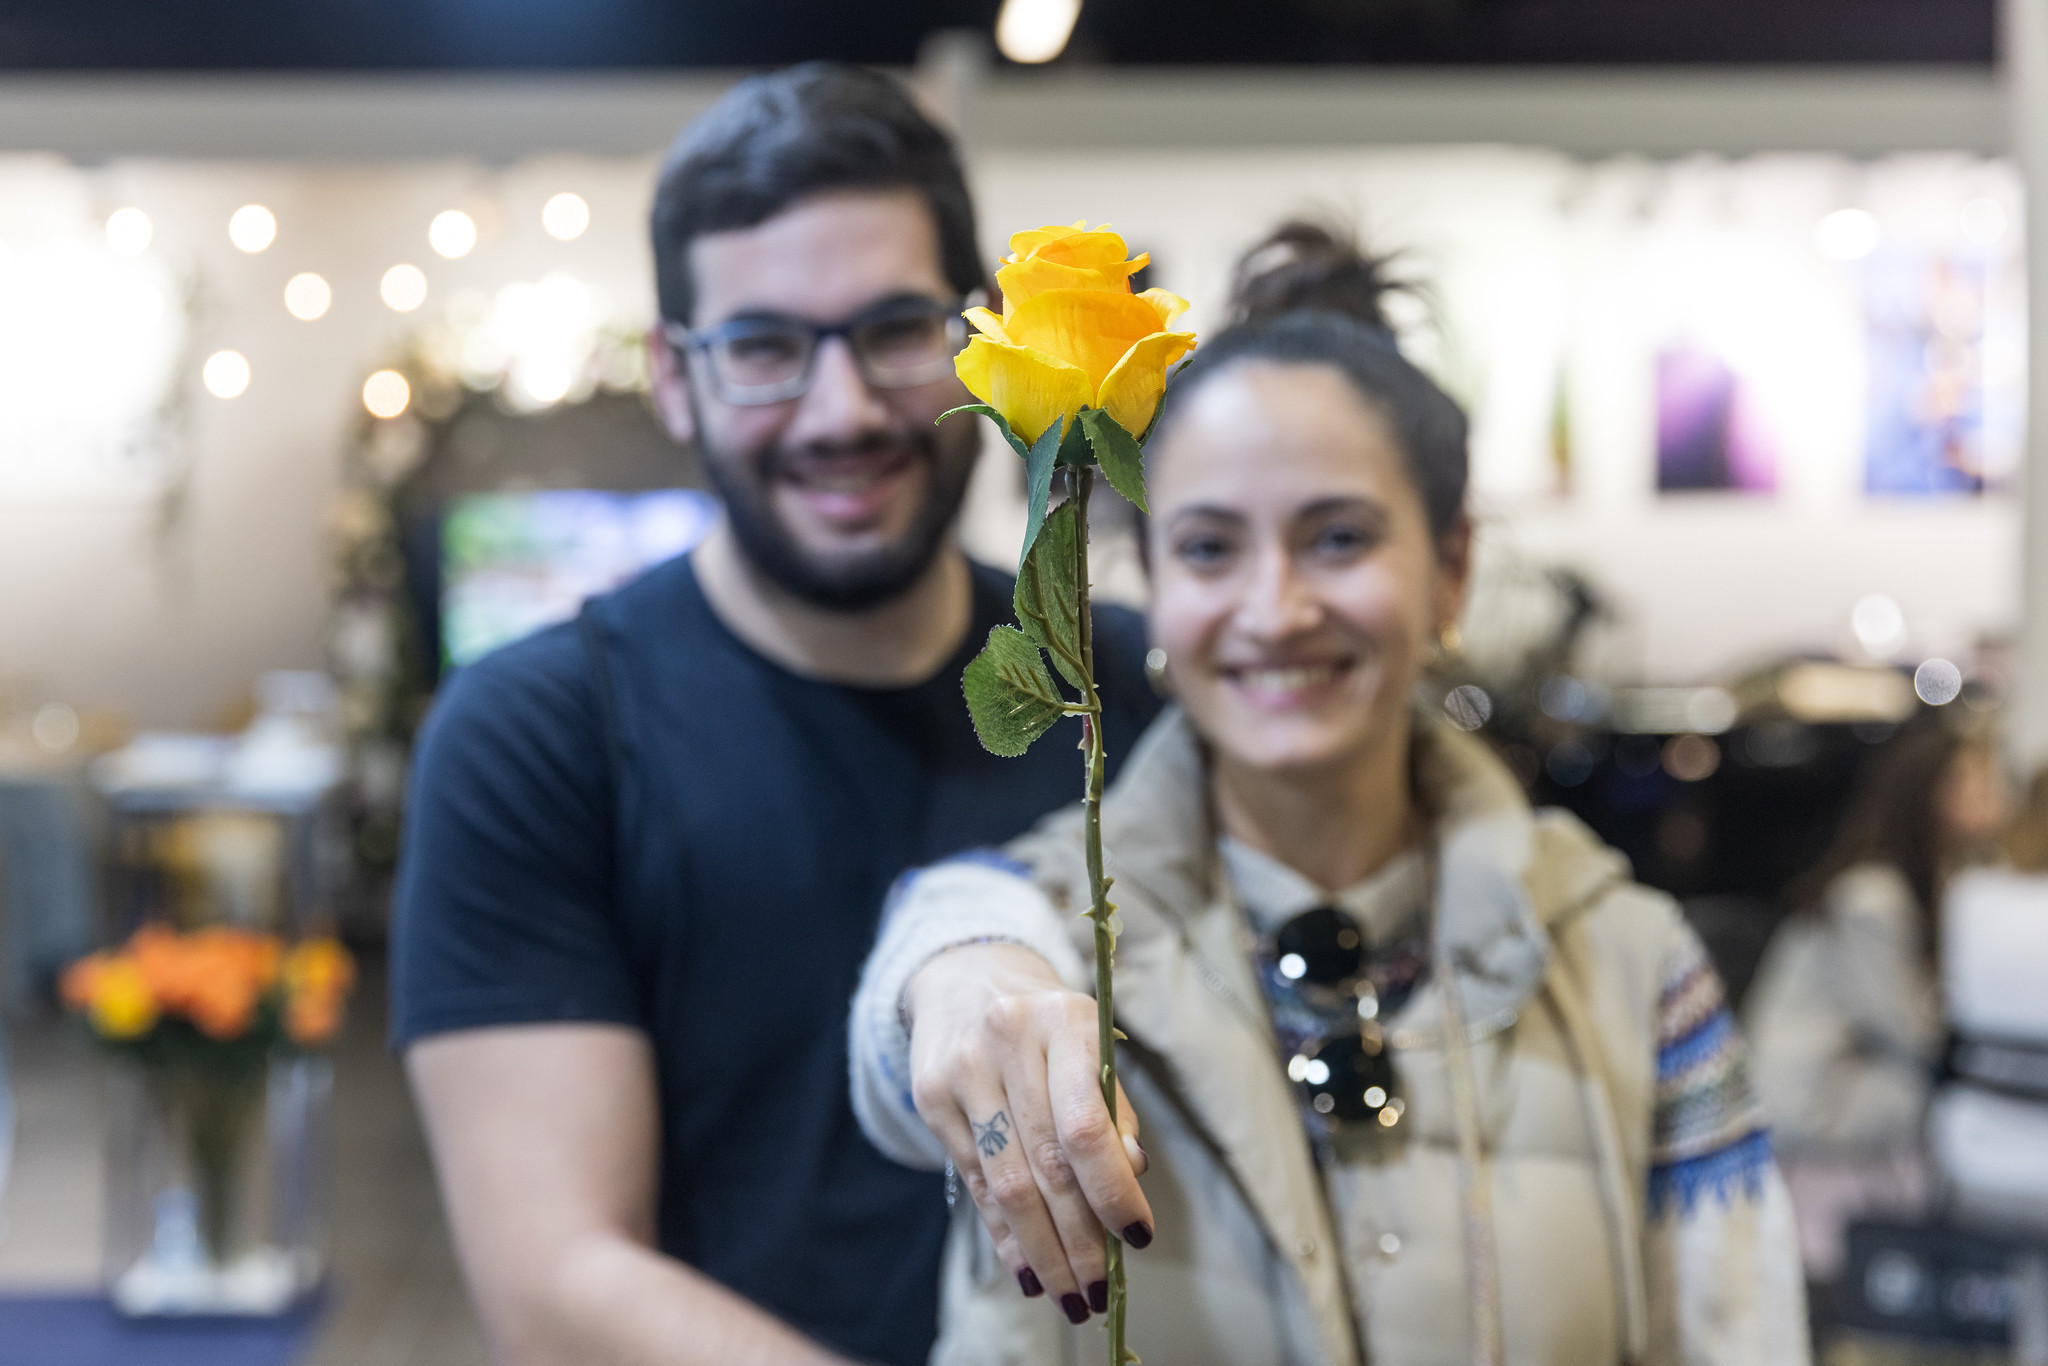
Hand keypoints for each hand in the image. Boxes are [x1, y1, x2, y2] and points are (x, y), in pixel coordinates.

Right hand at [904, 944, 1152, 1324]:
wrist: (966, 975)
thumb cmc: (1046, 1024)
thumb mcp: (1090, 1045)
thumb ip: (1113, 1109)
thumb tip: (1131, 1175)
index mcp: (1065, 1021)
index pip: (1087, 1124)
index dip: (1112, 1190)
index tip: (1136, 1237)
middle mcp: (1010, 1039)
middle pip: (1046, 1163)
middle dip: (1078, 1239)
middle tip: (1099, 1290)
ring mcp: (963, 1068)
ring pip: (1006, 1181)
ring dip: (1040, 1251)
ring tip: (1067, 1294)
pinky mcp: (930, 1095)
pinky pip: (973, 1180)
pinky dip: (1002, 1231)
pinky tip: (1023, 1267)